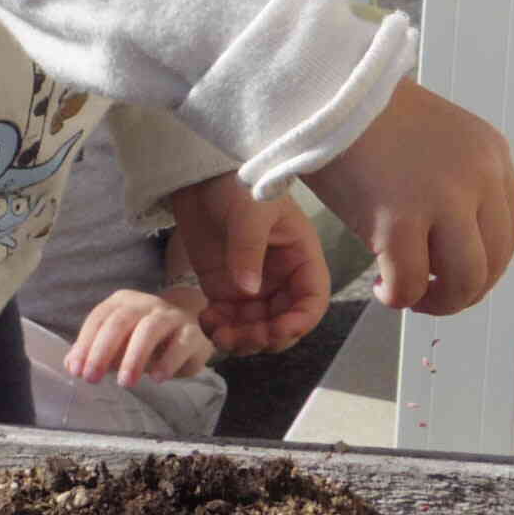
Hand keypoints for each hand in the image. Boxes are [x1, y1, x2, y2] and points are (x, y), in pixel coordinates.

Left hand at [64, 289, 214, 387]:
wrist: (190, 330)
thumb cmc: (146, 340)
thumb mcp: (119, 345)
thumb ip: (95, 353)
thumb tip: (71, 365)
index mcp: (123, 302)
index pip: (99, 318)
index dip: (85, 344)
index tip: (76, 371)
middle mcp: (145, 304)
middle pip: (120, 320)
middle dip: (103, 350)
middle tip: (92, 378)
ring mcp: (171, 315)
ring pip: (149, 329)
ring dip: (134, 357)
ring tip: (126, 383)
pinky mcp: (192, 332)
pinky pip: (180, 343)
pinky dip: (168, 361)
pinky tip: (157, 378)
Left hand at [164, 175, 331, 354]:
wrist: (201, 175)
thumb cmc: (238, 183)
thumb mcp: (250, 210)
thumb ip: (249, 249)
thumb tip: (248, 291)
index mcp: (301, 258)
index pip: (312, 301)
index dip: (299, 322)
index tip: (275, 331)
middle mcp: (282, 279)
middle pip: (283, 323)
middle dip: (264, 338)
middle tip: (236, 336)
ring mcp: (253, 287)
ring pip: (255, 330)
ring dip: (239, 340)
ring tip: (216, 332)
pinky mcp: (225, 289)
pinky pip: (228, 321)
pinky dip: (219, 329)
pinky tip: (206, 320)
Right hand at [303, 76, 513, 316]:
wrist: (323, 91)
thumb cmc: (366, 116)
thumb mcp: (436, 142)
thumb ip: (457, 184)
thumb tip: (454, 247)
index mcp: (491, 156)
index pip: (508, 233)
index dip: (482, 266)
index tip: (454, 275)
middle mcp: (477, 178)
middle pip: (491, 264)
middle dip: (459, 292)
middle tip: (429, 293)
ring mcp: (442, 199)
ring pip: (462, 282)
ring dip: (436, 301)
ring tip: (407, 293)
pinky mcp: (398, 220)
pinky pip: (410, 284)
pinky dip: (397, 297)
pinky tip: (380, 285)